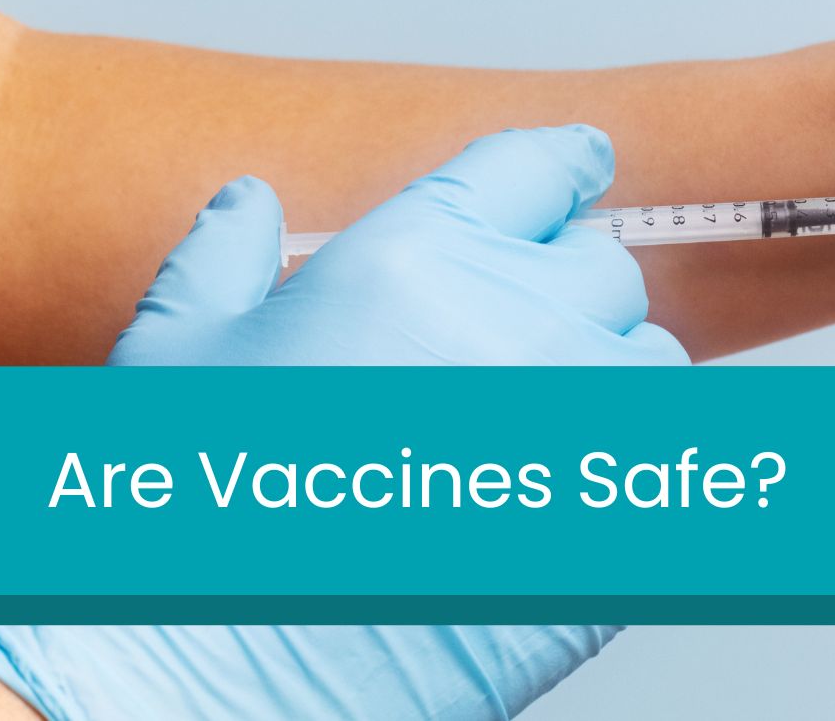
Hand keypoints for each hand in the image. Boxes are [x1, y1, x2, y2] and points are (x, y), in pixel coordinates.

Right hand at [0, 125, 684, 720]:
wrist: (219, 681)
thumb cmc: (187, 525)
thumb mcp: (168, 364)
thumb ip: (219, 262)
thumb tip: (250, 201)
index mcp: (411, 261)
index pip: (534, 170)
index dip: (561, 166)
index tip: (581, 165)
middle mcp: (516, 323)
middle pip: (599, 269)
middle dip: (558, 294)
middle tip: (497, 345)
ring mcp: (584, 423)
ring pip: (646, 360)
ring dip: (603, 377)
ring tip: (522, 434)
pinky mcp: (622, 518)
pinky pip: (666, 464)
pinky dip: (626, 469)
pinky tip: (554, 500)